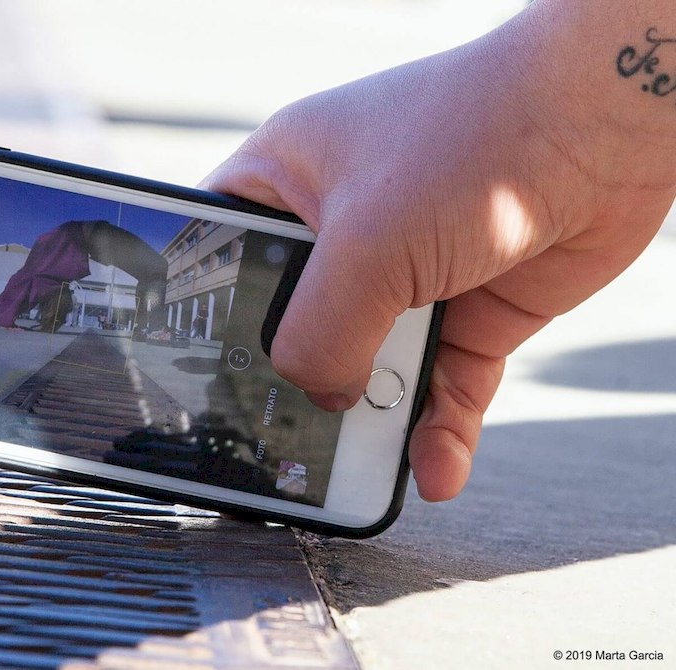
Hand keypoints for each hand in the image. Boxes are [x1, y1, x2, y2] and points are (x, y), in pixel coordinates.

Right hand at [202, 2, 675, 500]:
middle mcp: (342, 231)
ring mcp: (407, 273)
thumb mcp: (363, 245)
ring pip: (370, 366)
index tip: (194, 371)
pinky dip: (439, 429)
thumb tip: (321, 399)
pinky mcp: (468, 309)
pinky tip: (436, 468)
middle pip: (296, 326)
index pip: (221, 250)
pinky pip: (442, 383)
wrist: (609, 126)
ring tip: (359, 469)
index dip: (202, 308)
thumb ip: (318, 334)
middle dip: (297, 382)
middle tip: (278, 437)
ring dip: (370, 419)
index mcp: (288, 184)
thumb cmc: (474, 137)